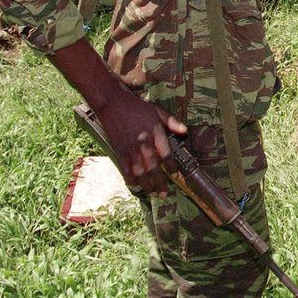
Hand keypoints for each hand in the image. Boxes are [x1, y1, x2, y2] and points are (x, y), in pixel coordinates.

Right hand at [47, 37, 187, 196]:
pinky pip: (125, 168)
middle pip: (153, 167)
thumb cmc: (136, 106)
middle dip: (159, 182)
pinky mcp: (119, 150)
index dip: (171, 166)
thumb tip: (185, 131)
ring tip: (152, 193)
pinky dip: (130, 178)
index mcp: (155, 132)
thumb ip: (171, 122)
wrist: (112, 103)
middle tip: (164, 194)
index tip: (176, 175)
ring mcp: (130, 148)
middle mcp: (143, 143)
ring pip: (139, 171)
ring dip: (146, 184)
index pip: (166, 154)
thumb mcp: (156, 111)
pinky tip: (135, 185)